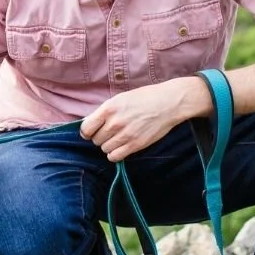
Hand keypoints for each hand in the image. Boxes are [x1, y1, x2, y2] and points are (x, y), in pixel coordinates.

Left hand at [80, 80, 202, 162]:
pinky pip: (115, 157)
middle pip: (95, 140)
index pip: (86, 128)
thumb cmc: (145, 98)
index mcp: (108, 108)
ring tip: (118, 138)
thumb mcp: (120, 99)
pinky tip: (121, 147)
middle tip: (110, 133)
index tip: (91, 132)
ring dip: (109, 145)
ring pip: (104, 149)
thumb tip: (91, 124)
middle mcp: (114, 123)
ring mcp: (125, 135)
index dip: (87, 132)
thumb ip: (105, 112)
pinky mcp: (135, 145)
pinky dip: (115, 154)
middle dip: (100, 137)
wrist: (168, 103)